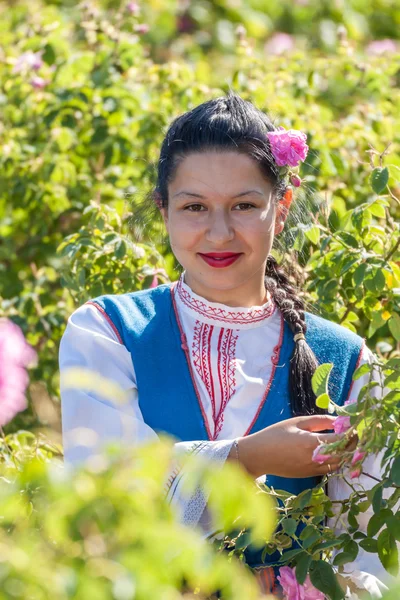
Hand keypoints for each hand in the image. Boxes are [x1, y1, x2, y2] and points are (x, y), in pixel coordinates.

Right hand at [236, 415, 353, 478]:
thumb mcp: (296, 422)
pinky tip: (333, 450)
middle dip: (352, 443)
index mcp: (311, 443)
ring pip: (339, 464)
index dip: (351, 432)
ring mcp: (313, 469)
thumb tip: (339, 420)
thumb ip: (320, 421)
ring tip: (344, 441)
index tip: (353, 424)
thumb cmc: (275, 434)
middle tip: (353, 432)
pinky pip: (330, 469)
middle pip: (344, 454)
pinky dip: (336, 460)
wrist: (258, 456)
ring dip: (345, 453)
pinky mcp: (310, 475)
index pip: (342, 440)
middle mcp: (315, 459)